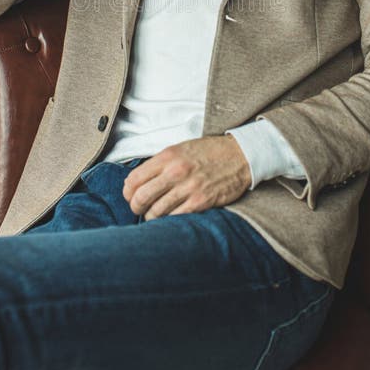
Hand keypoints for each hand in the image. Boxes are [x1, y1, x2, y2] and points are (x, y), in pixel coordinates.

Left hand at [122, 135, 251, 220]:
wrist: (241, 155)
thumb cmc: (209, 152)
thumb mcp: (181, 148)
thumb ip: (160, 163)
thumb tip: (137, 181)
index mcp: (168, 156)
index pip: (134, 179)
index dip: (127, 191)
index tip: (130, 196)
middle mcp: (176, 172)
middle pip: (141, 197)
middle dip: (136, 207)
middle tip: (138, 209)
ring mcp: (188, 188)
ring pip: (156, 211)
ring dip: (151, 216)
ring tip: (154, 215)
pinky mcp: (201, 202)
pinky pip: (176, 218)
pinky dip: (169, 221)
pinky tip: (170, 218)